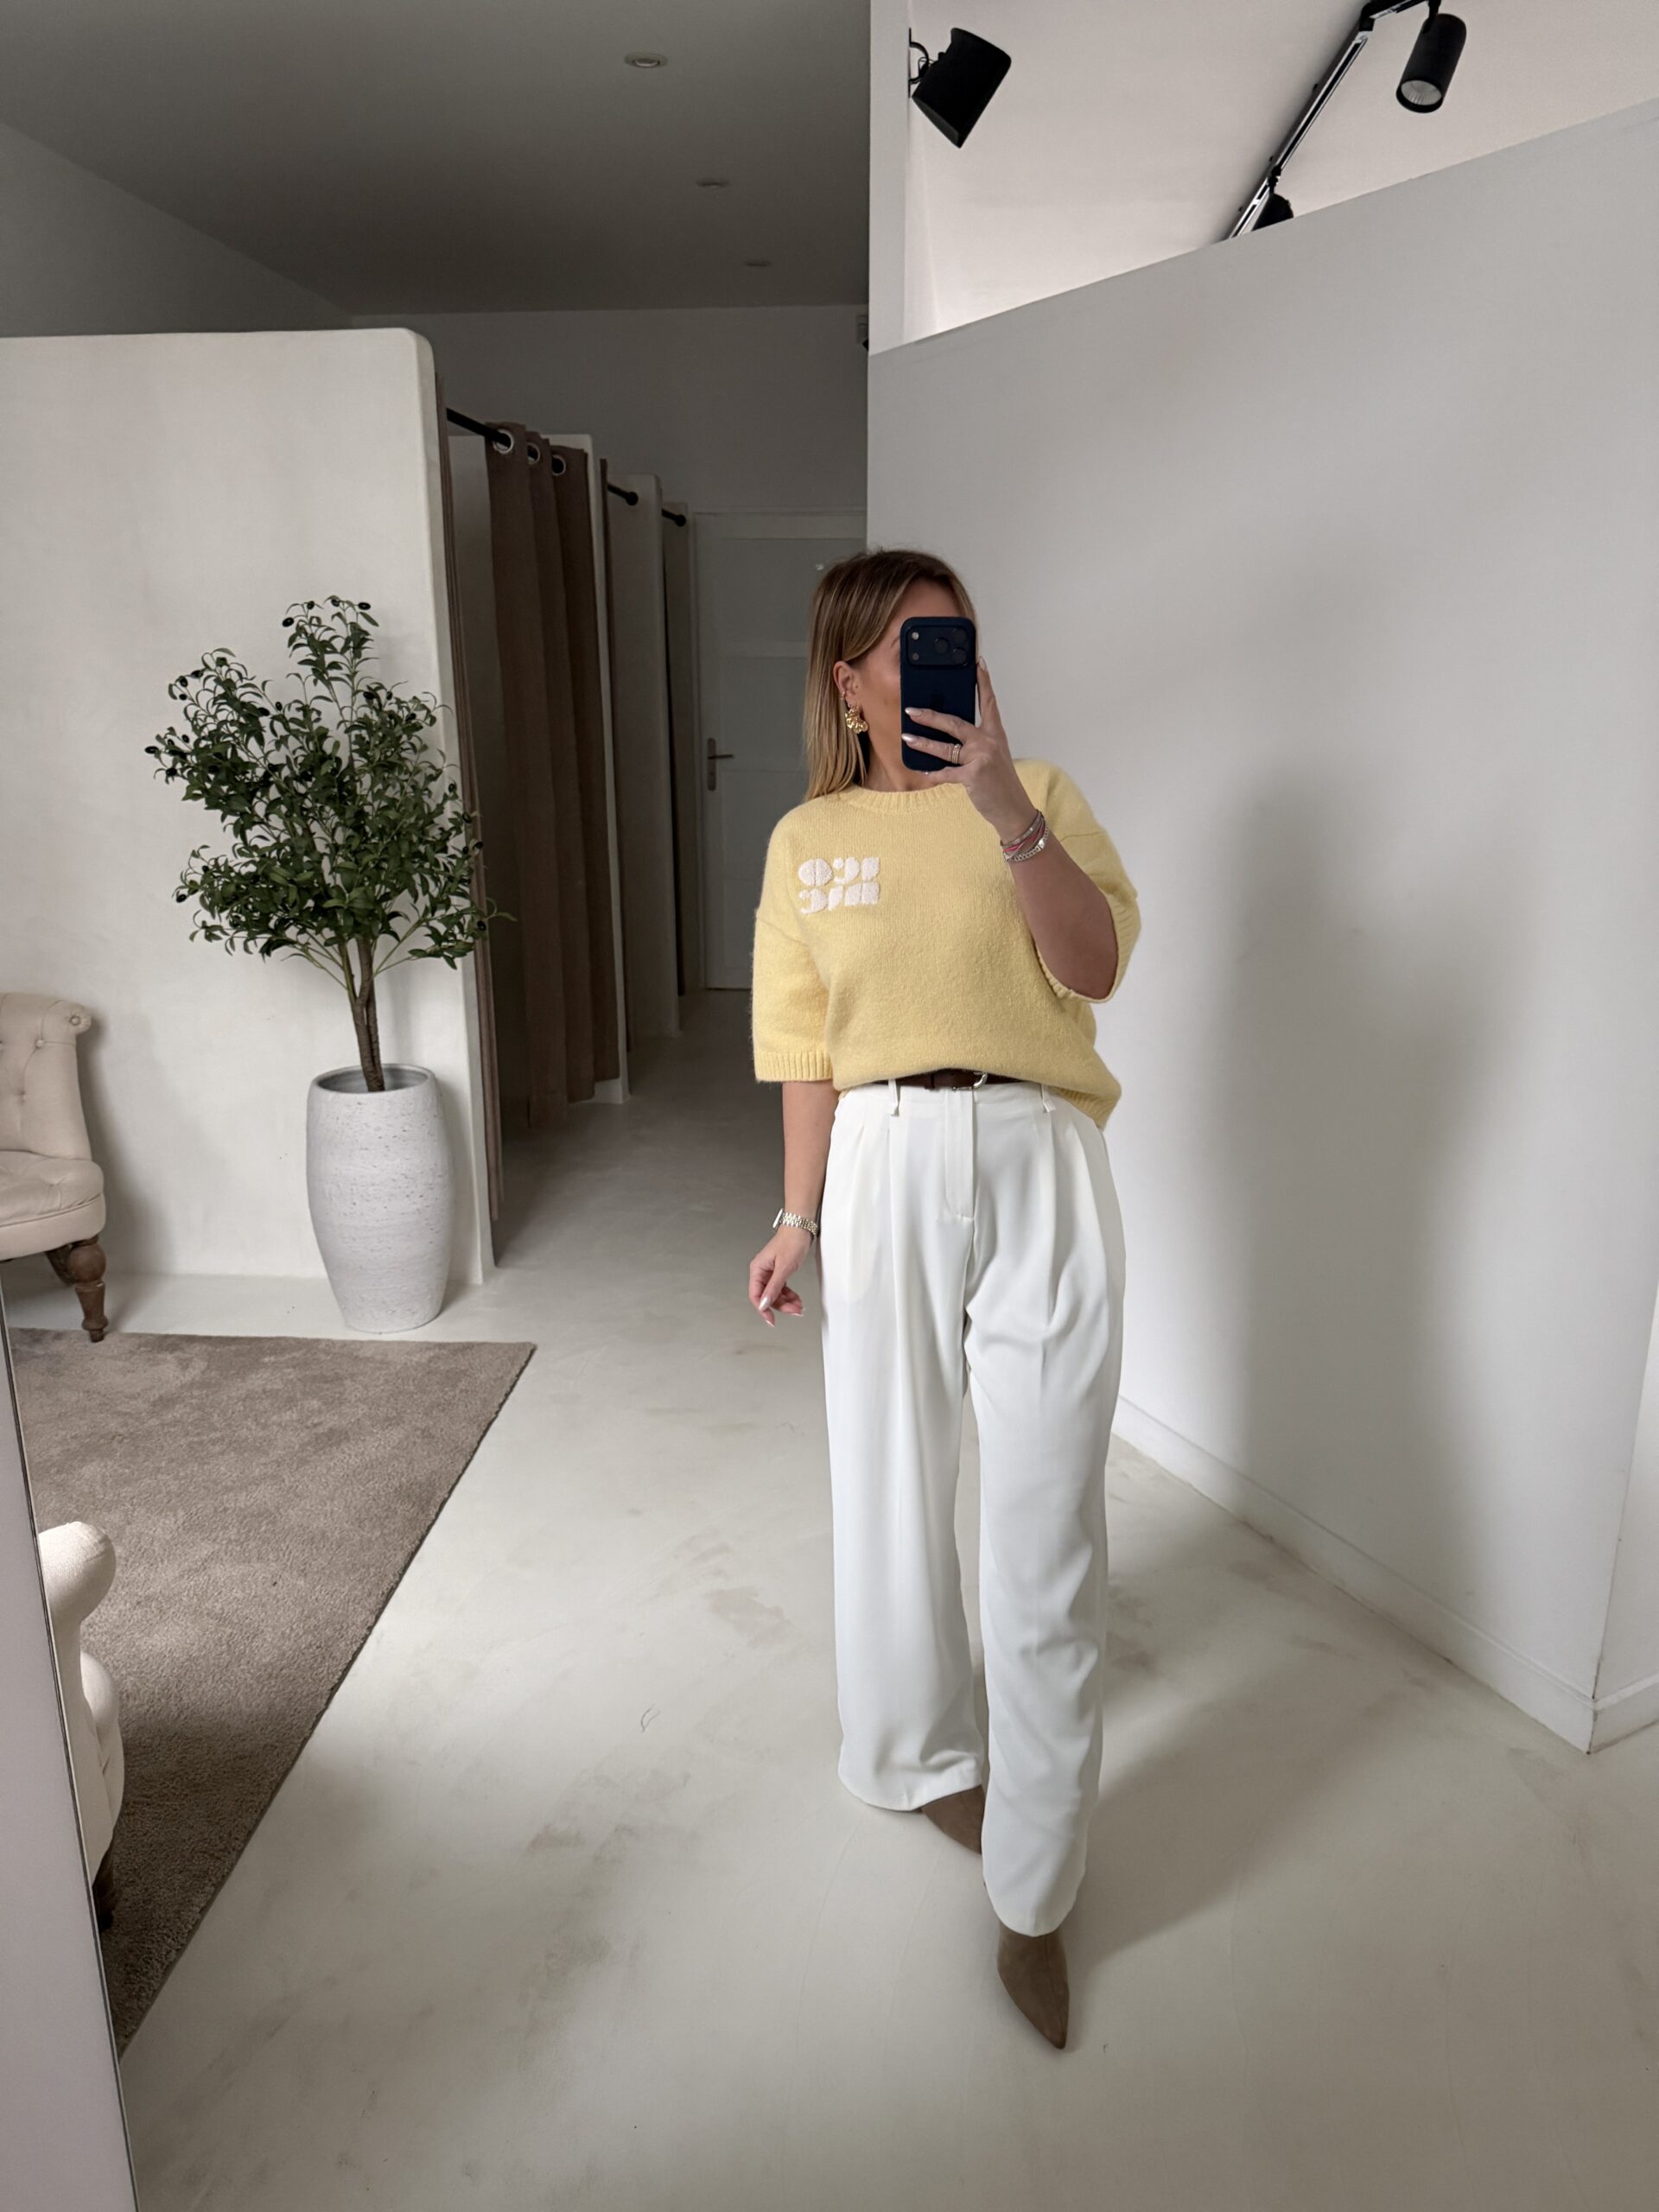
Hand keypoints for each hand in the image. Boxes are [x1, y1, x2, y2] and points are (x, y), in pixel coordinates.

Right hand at [749, 1227, 813, 1326]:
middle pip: (767, 1296)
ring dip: (787, 1302)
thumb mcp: (784, 1268)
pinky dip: (789, 1295)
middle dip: (781, 1306)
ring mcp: (770, 1271)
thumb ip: (773, 1288)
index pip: (756, 1295)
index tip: (771, 1320)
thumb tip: (764, 1304)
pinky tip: (796, 1299)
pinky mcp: (779, 1271)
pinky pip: (781, 1288)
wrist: (801, 1228)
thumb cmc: (791, 1241)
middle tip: (794, 1311)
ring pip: (775, 1294)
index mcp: (757, 1269)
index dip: (763, 1309)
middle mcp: (762, 1271)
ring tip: (799, 1306)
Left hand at [903, 658, 1033, 842]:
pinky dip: (933, 773)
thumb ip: (977, 743)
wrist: (1013, 809)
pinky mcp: (972, 776)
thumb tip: (951, 735)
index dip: (983, 682)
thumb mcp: (995, 757)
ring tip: (907, 738)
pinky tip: (923, 771)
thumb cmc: (1002, 783)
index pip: (989, 703)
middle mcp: (989, 742)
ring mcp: (981, 758)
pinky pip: (946, 772)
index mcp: (996, 734)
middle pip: (955, 723)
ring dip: (923, 743)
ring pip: (945, 748)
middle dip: (931, 716)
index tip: (977, 663)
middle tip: (912, 710)